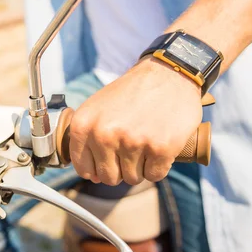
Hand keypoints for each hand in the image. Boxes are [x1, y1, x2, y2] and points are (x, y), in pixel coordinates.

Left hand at [69, 58, 201, 185]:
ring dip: (141, 166)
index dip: (97, 168)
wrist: (168, 73)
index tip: (109, 157)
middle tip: (132, 146)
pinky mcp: (160, 149)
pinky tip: (159, 145)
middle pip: (109, 177)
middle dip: (121, 168)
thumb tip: (90, 176)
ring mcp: (132, 142)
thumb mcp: (97, 107)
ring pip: (132, 178)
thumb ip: (88, 138)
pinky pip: (154, 175)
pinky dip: (159, 165)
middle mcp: (104, 134)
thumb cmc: (132, 92)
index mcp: (84, 125)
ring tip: (146, 141)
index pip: (83, 168)